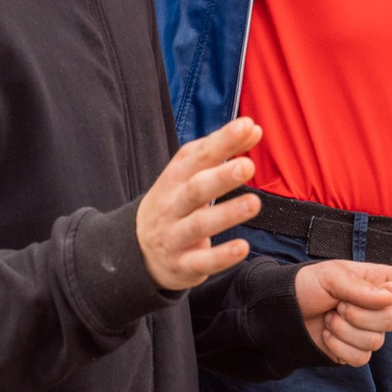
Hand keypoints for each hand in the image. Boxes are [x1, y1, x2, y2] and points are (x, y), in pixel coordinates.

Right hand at [136, 118, 264, 289]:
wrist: (137, 250)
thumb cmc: (174, 202)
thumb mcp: (190, 174)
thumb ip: (220, 150)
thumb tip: (253, 129)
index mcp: (176, 179)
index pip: (199, 156)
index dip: (222, 141)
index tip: (246, 126)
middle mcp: (173, 206)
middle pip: (195, 189)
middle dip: (220, 177)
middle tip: (248, 166)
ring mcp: (175, 236)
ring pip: (199, 225)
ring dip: (227, 214)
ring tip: (254, 203)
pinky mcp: (182, 265)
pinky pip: (201, 262)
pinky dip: (221, 256)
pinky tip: (242, 248)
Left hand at [292, 260, 391, 365]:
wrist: (283, 312)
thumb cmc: (308, 286)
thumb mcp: (331, 275)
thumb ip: (360, 287)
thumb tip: (389, 299)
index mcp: (380, 282)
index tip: (382, 291)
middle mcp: (380, 307)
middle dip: (361, 315)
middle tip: (339, 305)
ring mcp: (369, 331)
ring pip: (376, 342)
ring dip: (345, 331)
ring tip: (329, 318)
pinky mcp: (355, 352)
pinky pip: (361, 358)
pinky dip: (339, 347)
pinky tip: (327, 335)